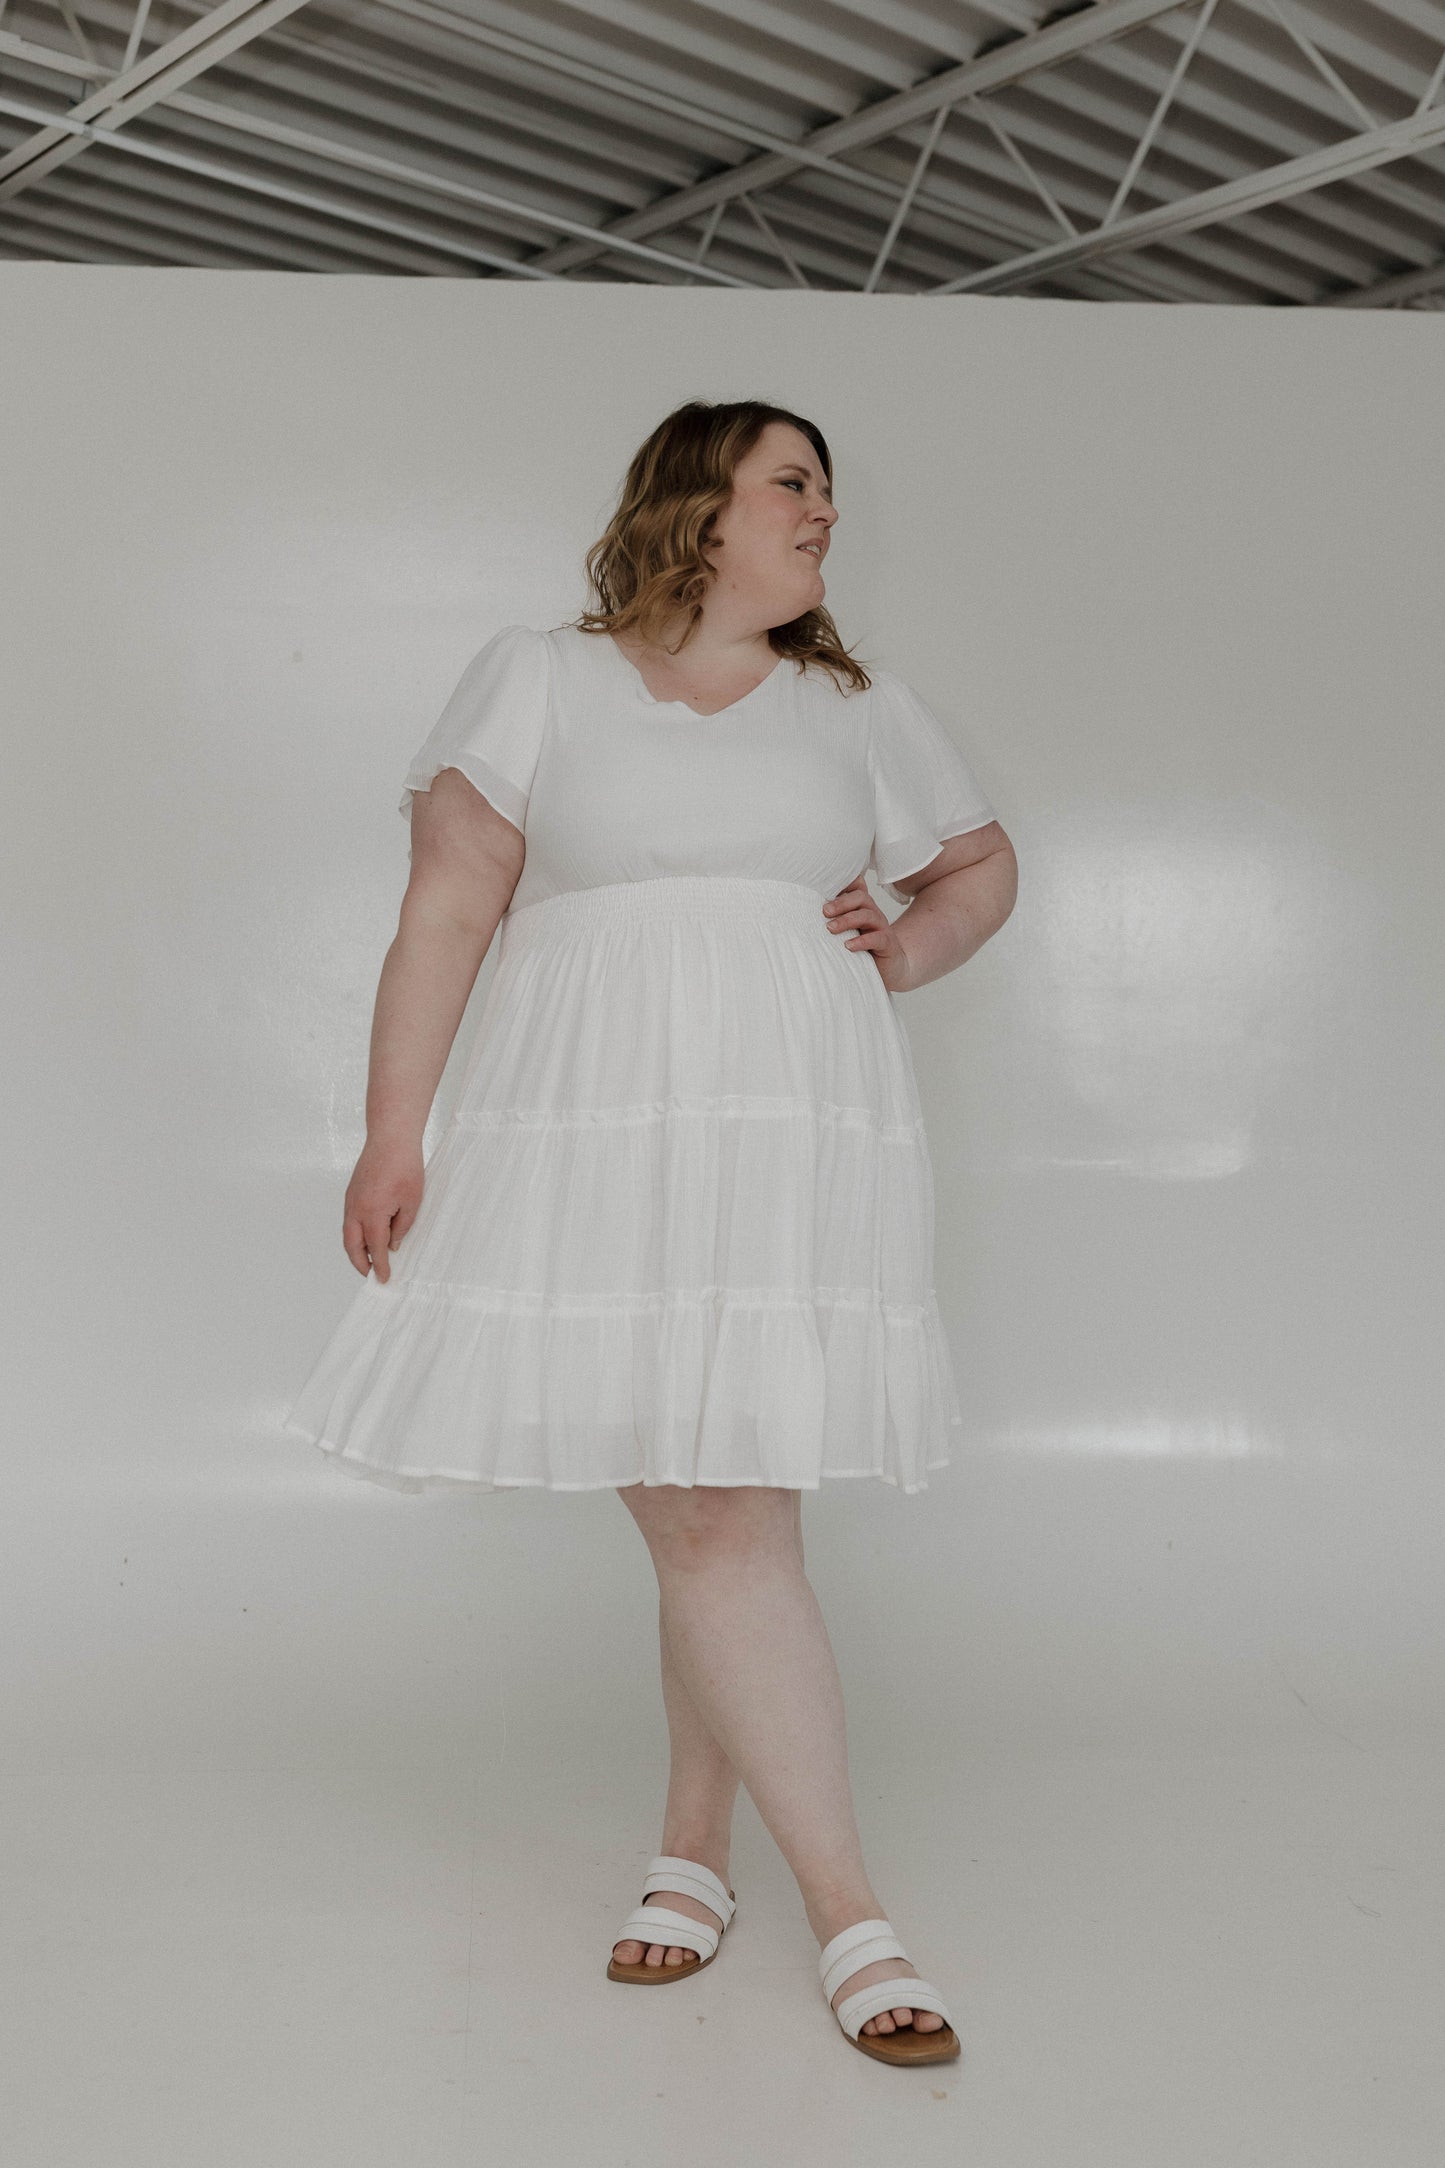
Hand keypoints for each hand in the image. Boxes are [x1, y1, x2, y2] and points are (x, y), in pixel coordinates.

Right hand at [342, 1136, 423, 1281]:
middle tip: (371, 1274)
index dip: (380, 1266)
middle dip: (360, 1263)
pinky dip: (355, 1234)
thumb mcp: (412, 1202)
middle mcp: (355, 1209)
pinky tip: (368, 1236)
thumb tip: (392, 1244)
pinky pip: (349, 1220)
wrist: (390, 1139)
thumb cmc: (404, 1167)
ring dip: (356, 1249)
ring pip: (348, 1233)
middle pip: (352, 1245)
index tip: (383, 1279)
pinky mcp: (351, 1193)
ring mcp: (351, 1200)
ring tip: (370, 1259)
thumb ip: (402, 1227)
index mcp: (372, 1214)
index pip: (375, 1248)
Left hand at [821, 874, 914, 992]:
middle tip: (824, 911)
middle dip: (841, 903)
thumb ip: (832, 922)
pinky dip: (862, 941)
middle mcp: (872, 913)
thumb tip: (803, 917)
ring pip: (868, 915)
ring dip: (847, 920)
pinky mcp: (888, 943)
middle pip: (861, 897)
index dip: (844, 882)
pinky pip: (877, 938)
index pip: (856, 888)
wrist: (890, 968)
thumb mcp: (847, 932)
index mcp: (861, 908)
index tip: (823, 885)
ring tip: (831, 929)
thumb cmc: (863, 949)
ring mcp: (881, 927)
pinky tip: (848, 946)